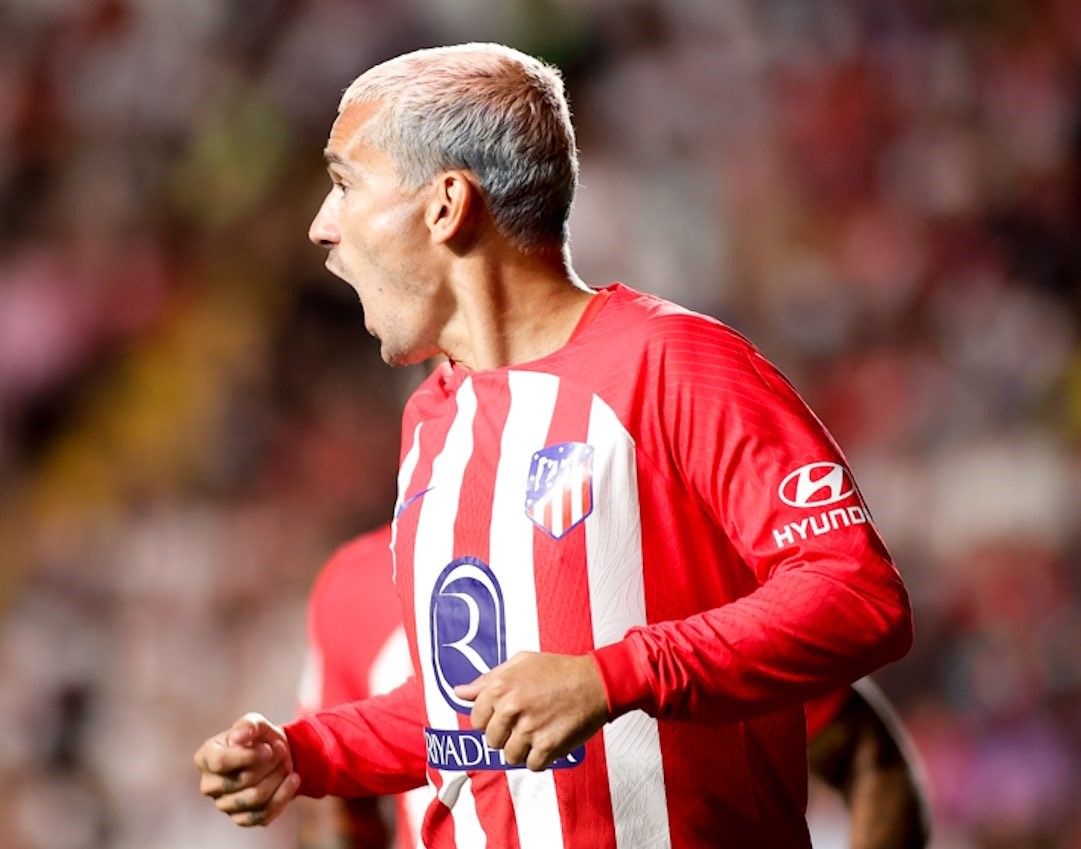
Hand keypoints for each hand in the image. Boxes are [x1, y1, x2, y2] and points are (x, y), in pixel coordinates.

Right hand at [194, 712, 299, 826]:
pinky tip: (292, 779)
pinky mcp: (241, 818)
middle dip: (268, 764)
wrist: (275, 755)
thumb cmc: (259, 738)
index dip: (249, 756)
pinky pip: (262, 815)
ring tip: (286, 764)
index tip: (268, 748)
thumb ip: (248, 725)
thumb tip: (239, 737)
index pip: (220, 762)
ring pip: (254, 798)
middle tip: (281, 751)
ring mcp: (224, 804)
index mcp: (206, 758)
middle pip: (241, 780)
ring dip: (277, 778)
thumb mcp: (256, 723)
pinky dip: (283, 796)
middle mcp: (209, 784)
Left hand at [454, 651, 608, 770]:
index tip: (506, 716)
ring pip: (510, 756)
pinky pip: (532, 765)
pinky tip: (549, 740)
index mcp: (500, 687)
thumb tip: (460, 692)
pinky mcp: (548, 745)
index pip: (476, 719)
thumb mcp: (520, 663)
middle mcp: (511, 708)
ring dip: (524, 748)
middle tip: (525, 723)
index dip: (491, 720)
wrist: (595, 682)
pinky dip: (541, 758)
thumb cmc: (559, 670)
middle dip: (507, 735)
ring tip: (539, 731)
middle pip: (492, 740)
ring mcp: (529, 728)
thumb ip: (487, 679)